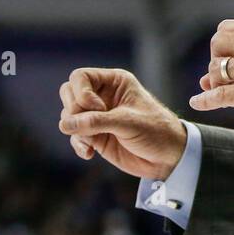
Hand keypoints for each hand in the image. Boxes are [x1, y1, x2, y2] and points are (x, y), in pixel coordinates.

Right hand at [58, 68, 186, 179]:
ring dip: (76, 130)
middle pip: (69, 94)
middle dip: (73, 111)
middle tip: (90, 125)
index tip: (98, 108)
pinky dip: (78, 144)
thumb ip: (96, 122)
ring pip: (69, 116)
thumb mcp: (128, 123)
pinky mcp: (96, 136)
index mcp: (115, 82)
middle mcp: (103, 96)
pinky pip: (74, 136)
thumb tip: (64, 125)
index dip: (81, 93)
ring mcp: (98, 116)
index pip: (80, 77)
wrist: (168, 158)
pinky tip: (89, 154)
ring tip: (92, 141)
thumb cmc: (156, 131)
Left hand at [189, 20, 233, 147]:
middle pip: (217, 44)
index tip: (227, 62)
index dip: (221, 47)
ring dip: (216, 83)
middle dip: (215, 61)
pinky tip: (196, 104)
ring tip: (228, 93)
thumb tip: (205, 79)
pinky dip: (204, 101)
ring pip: (217, 70)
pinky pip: (219, 95)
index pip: (226, 29)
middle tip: (225, 78)